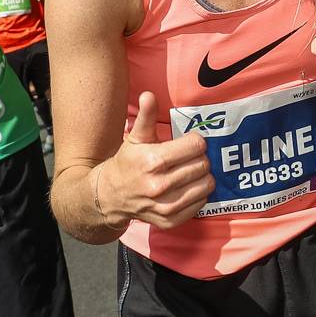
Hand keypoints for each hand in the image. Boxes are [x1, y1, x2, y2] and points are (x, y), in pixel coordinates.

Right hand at [91, 91, 213, 231]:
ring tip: (192, 172)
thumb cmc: (127, 163)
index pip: (196, 146)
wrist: (110, 197)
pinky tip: (188, 188)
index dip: (195, 141)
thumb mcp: (135, 137)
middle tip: (190, 158)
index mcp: (152, 160)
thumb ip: (146, 116)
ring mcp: (165, 206)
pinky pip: (201, 204)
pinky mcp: (170, 221)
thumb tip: (149, 95)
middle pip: (202, 165)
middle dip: (200, 158)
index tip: (189, 143)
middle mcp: (159, 185)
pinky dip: (199, 195)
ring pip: (205, 185)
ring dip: (203, 176)